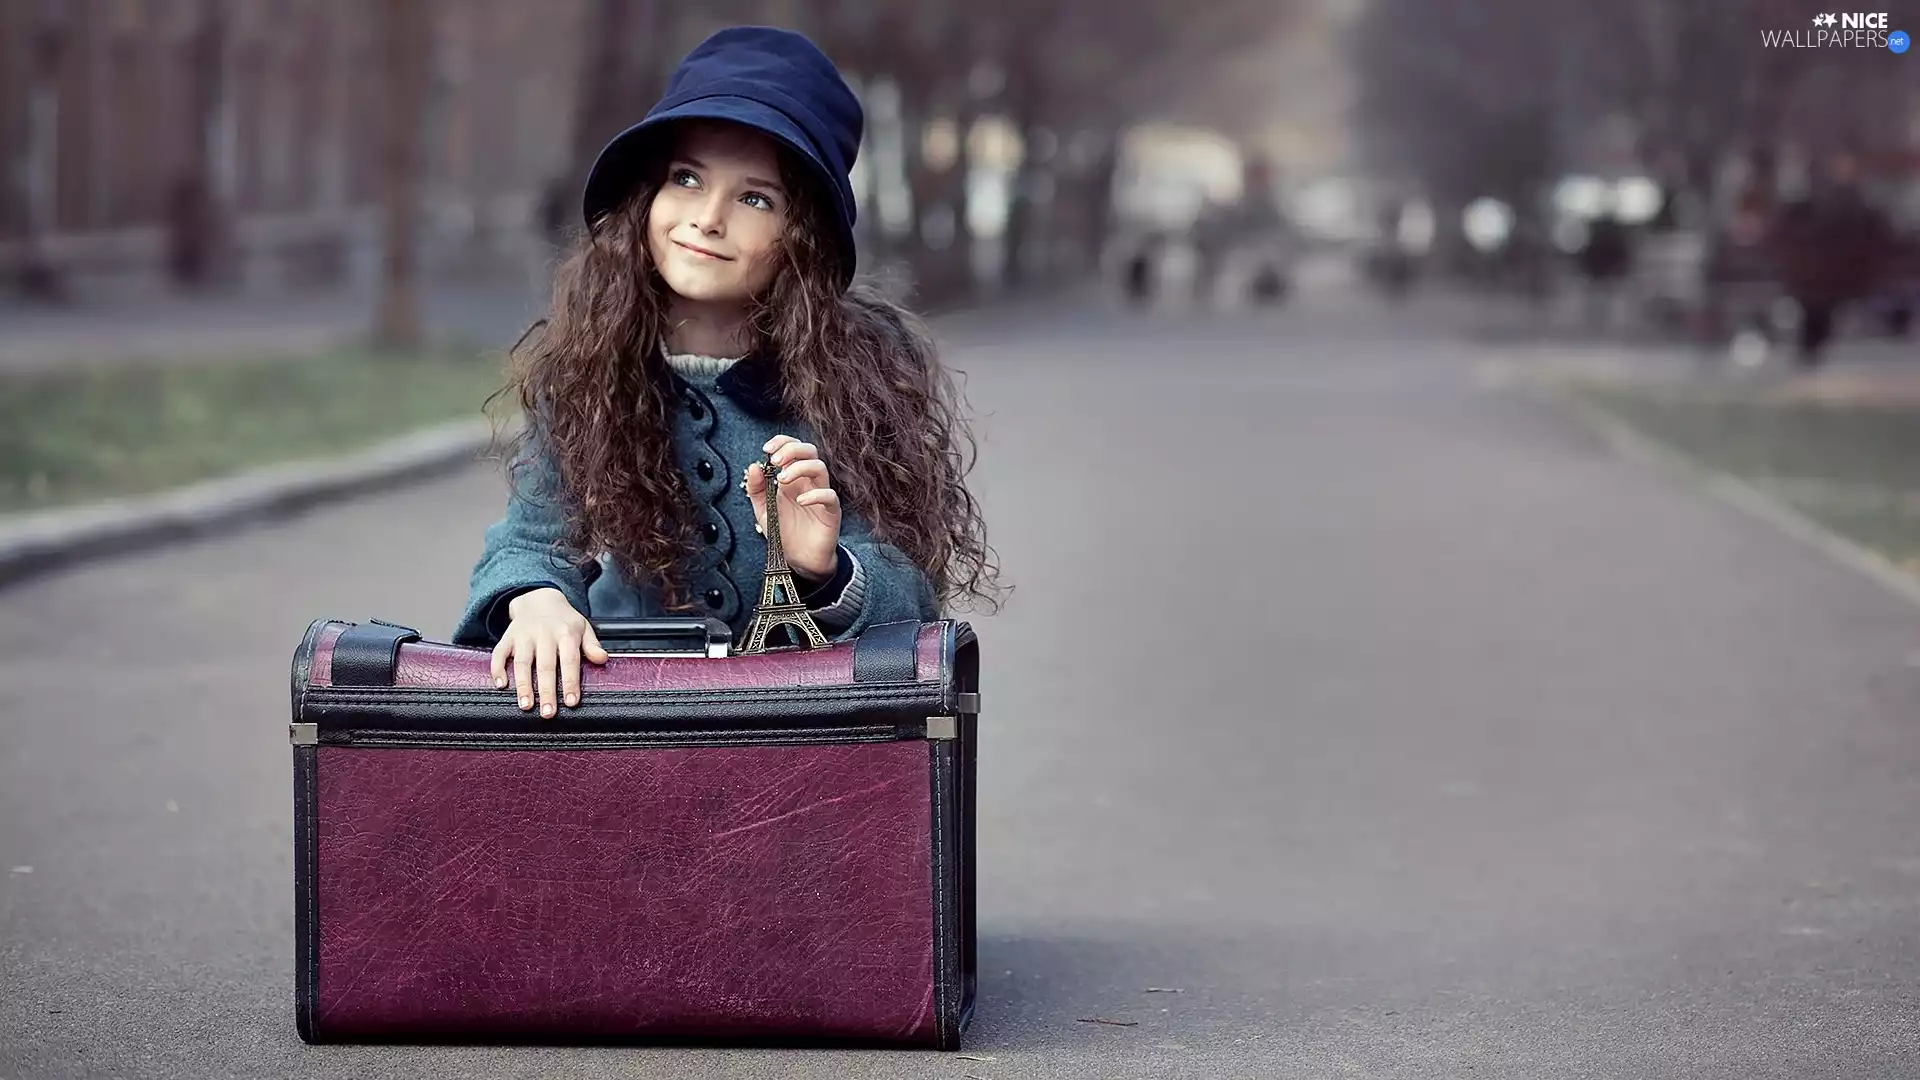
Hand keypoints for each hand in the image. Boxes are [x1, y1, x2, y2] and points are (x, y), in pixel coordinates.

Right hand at [491, 588, 608, 717]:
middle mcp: (544, 634)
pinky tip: (501, 685)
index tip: (571, 702)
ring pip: (522, 662)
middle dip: (546, 691)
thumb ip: (592, 645)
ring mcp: (524, 635)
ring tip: (526, 706)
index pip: (570, 660)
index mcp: (566, 633)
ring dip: (523, 686)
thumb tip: (603, 659)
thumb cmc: (564, 620)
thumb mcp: (583, 628)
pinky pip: (499, 653)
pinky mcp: (508, 637)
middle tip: (548, 713)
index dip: (570, 682)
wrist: (539, 598)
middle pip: (545, 666)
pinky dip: (498, 669)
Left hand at [745, 435, 840, 580]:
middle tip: (775, 462)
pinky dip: (815, 495)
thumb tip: (753, 466)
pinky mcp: (830, 512)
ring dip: (800, 468)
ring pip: (820, 468)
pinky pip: (829, 496)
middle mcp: (808, 482)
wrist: (798, 560)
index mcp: (792, 477)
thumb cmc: (783, 532)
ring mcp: (821, 495)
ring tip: (782, 480)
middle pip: (810, 451)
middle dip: (792, 450)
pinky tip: (800, 502)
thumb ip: (755, 489)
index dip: (782, 442)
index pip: (793, 448)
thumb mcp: (762, 510)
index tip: (766, 449)